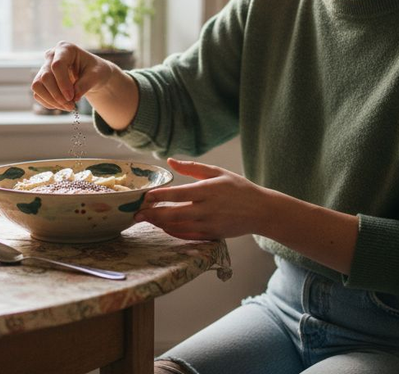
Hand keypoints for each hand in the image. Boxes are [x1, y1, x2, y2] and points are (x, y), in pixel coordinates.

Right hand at [31, 42, 120, 111]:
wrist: (91, 75)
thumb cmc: (95, 71)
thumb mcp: (96, 76)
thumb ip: (85, 84)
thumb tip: (73, 97)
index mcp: (66, 49)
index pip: (57, 65)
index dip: (63, 83)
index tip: (72, 97)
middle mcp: (51, 56)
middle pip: (45, 77)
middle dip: (57, 95)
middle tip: (71, 105)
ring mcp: (44, 67)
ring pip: (37, 85)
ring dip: (51, 100)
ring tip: (68, 107)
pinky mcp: (41, 80)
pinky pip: (38, 93)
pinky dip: (49, 103)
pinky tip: (62, 105)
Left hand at [134, 158, 273, 239]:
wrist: (261, 211)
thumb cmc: (239, 188)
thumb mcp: (217, 172)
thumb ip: (192, 167)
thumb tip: (170, 161)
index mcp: (208, 190)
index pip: (177, 193)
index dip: (159, 196)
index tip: (145, 196)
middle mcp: (207, 208)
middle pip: (173, 214)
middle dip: (152, 214)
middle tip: (137, 213)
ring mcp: (209, 224)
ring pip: (178, 227)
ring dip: (160, 224)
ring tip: (147, 219)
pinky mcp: (212, 235)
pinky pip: (187, 236)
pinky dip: (173, 233)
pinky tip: (164, 227)